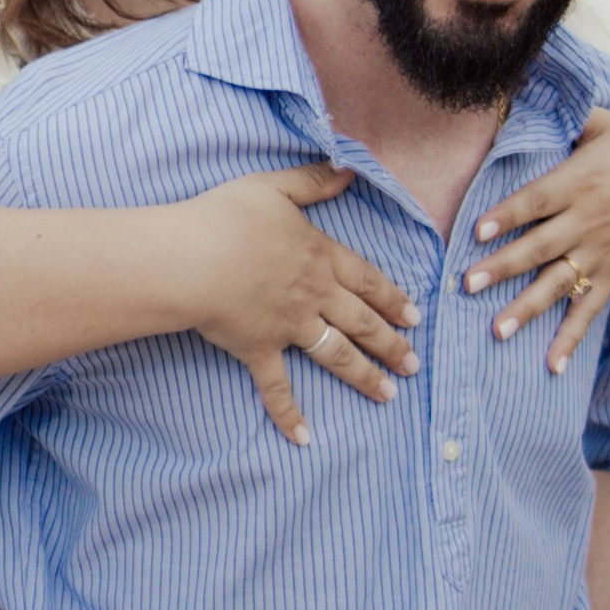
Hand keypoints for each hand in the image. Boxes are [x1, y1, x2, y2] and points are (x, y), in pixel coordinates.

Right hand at [168, 166, 420, 443]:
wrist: (195, 259)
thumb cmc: (230, 217)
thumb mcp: (275, 186)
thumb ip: (313, 180)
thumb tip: (349, 171)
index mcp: (319, 256)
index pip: (366, 280)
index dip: (392, 298)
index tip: (414, 317)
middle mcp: (313, 295)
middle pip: (361, 322)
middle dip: (390, 344)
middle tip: (413, 364)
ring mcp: (289, 326)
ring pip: (336, 355)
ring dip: (364, 376)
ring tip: (388, 394)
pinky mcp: (259, 350)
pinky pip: (277, 388)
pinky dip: (289, 415)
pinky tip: (304, 438)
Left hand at [462, 107, 609, 372]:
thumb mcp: (606, 122)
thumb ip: (566, 111)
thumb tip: (520, 82)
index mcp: (583, 179)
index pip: (538, 200)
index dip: (507, 216)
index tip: (477, 232)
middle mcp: (590, 220)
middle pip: (540, 246)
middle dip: (503, 267)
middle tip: (467, 284)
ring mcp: (603, 253)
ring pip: (559, 284)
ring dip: (527, 308)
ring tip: (496, 330)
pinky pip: (590, 311)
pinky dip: (571, 340)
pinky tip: (550, 367)